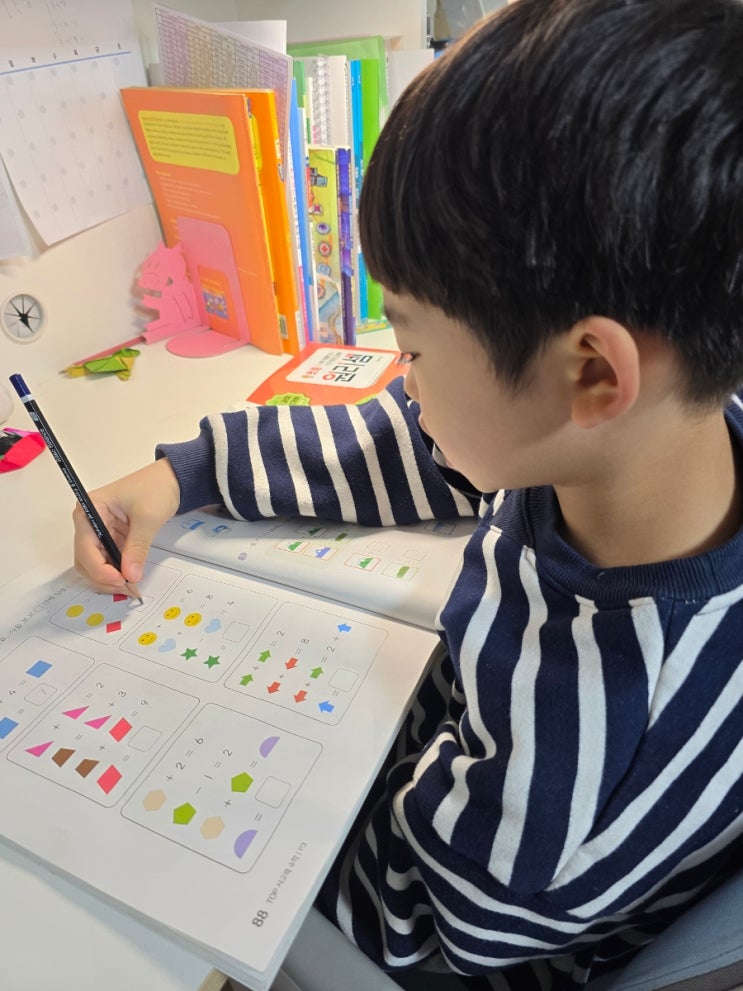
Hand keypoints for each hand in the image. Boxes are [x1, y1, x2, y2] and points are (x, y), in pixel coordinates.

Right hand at [73, 458, 180, 593]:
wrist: (170, 480)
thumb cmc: (156, 488)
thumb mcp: (147, 518)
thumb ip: (137, 548)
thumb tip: (130, 574)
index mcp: (90, 509)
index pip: (86, 547)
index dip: (100, 569)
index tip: (120, 580)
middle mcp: (89, 521)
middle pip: (85, 559)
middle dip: (103, 577)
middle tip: (126, 588)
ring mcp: (100, 531)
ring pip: (95, 564)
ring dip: (109, 578)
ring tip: (130, 585)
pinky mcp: (111, 538)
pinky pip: (108, 560)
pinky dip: (116, 572)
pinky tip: (130, 578)